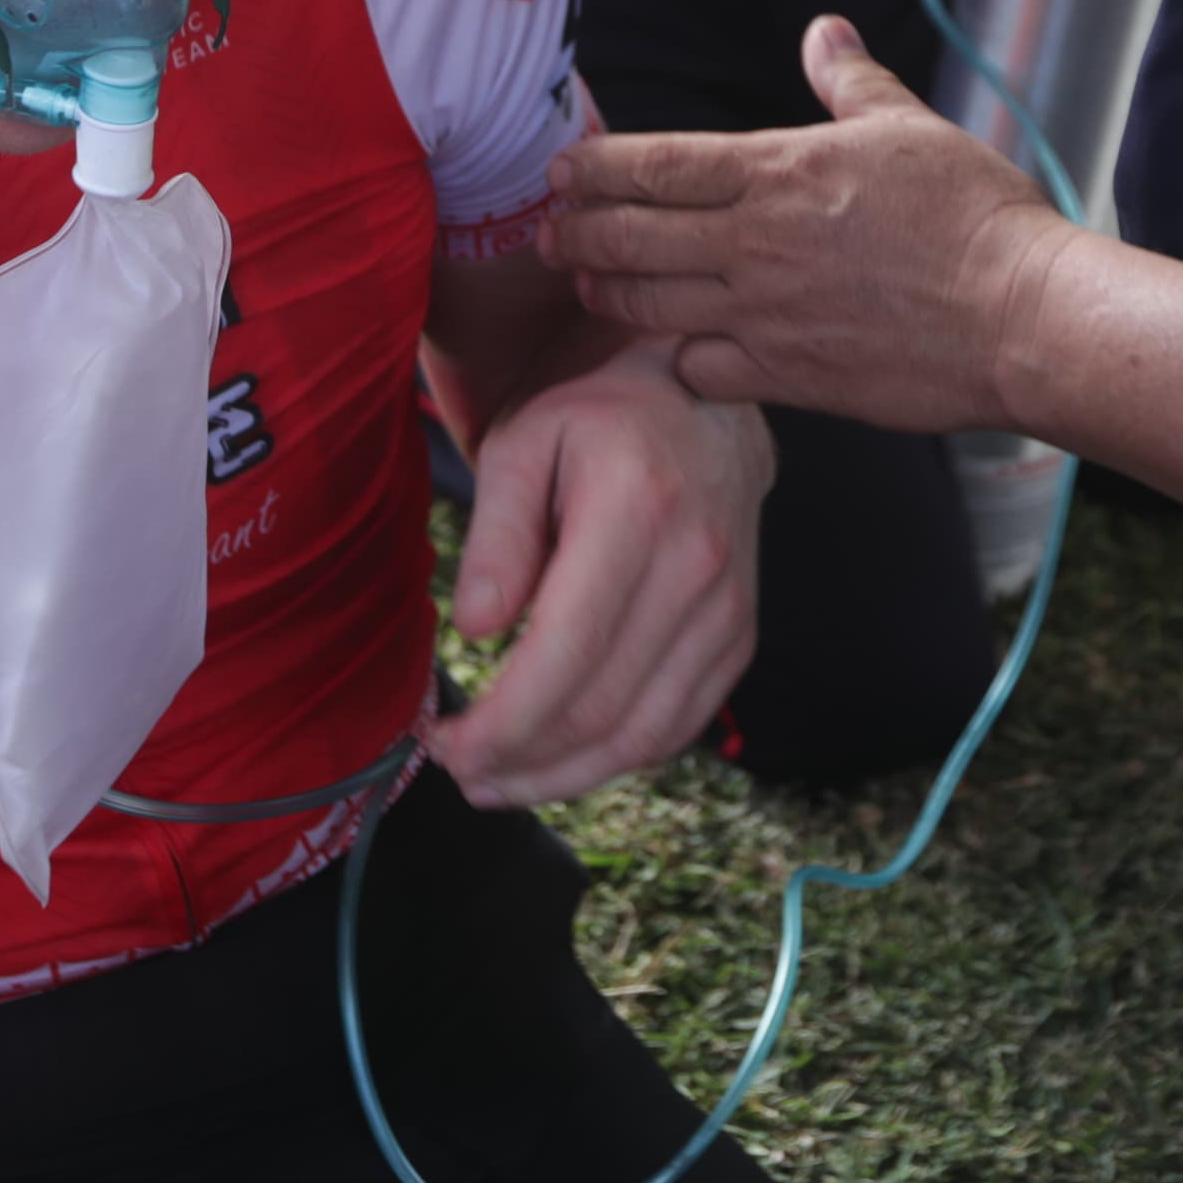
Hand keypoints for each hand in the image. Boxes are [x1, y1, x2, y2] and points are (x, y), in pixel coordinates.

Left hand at [429, 336, 773, 808]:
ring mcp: (728, 607)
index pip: (566, 653)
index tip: (444, 744)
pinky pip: (679, 725)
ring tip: (498, 782)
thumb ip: (495, 535)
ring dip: (564, 776)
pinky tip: (560, 760)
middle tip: (457, 770)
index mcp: (637, 508)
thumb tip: (474, 630)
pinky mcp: (737, 635)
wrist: (696, 400)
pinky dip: (616, 758)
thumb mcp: (521, 442)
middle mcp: (696, 565)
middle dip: (521, 760)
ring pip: (645, 735)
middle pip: (603, 709)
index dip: (501, 722)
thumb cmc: (593, 415)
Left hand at [543, 17, 1077, 436]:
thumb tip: (824, 32)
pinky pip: (699, 371)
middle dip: (577, 232)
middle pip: (632, 235)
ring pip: (649, 304)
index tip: (560, 170)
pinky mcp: (787, 377)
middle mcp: (754, 243)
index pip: (656, 164)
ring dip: (608, 292)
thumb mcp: (911, 126)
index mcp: (778, 171)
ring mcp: (763, 315)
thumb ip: (851, 82)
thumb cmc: (976, 217)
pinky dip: (677, 360)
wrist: (1020, 318)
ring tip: (587, 283)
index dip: (596, 168)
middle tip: (546, 233)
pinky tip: (674, 352)